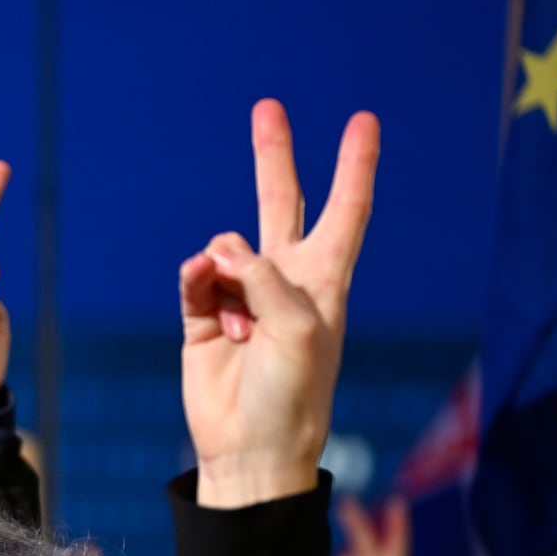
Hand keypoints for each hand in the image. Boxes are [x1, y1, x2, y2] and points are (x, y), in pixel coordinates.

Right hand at [181, 99, 379, 507]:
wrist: (249, 448)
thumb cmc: (292, 395)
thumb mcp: (298, 330)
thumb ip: (265, 278)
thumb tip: (220, 253)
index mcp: (323, 282)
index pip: (345, 211)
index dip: (354, 166)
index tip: (363, 121)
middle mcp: (282, 281)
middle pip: (278, 203)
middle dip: (273, 157)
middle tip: (266, 107)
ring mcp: (240, 296)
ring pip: (223, 247)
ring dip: (221, 270)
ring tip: (232, 318)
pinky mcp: (202, 316)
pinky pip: (193, 278)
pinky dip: (196, 282)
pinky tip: (203, 300)